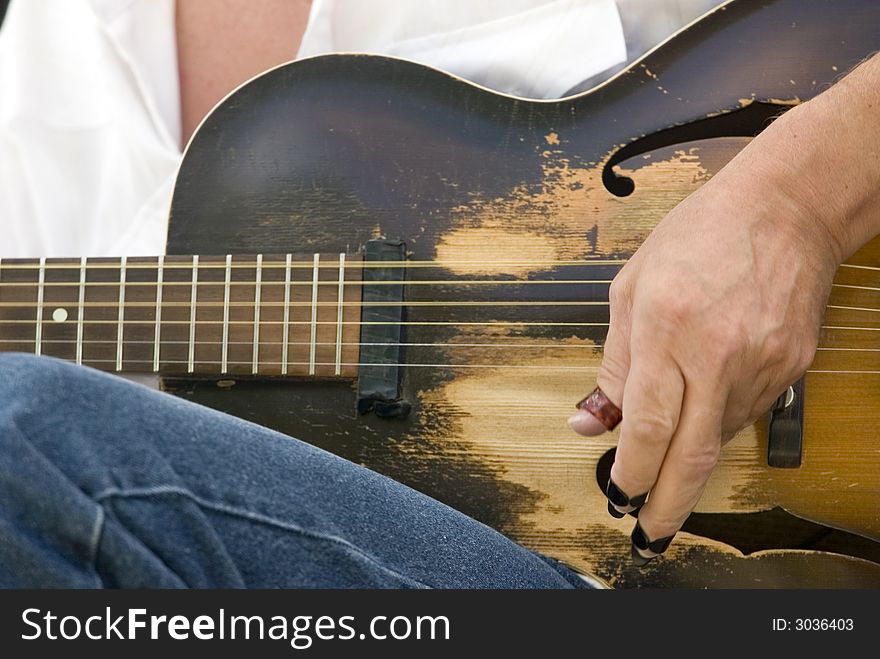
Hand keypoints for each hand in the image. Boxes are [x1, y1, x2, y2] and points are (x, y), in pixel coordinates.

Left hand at [569, 161, 839, 563]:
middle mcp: (717, 354)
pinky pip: (745, 415)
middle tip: (648, 535)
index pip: (647, 425)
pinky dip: (716, 424)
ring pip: (719, 439)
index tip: (617, 494)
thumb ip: (611, 362)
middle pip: (691, 456)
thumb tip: (588, 420)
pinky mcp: (788, 368)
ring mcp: (760, 364)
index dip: (630, 471)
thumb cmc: (698, 237)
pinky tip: (703, 408)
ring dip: (688, 459)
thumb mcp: (630, 288)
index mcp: (666, 328)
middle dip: (666, 506)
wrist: (784, 211)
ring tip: (666, 459)